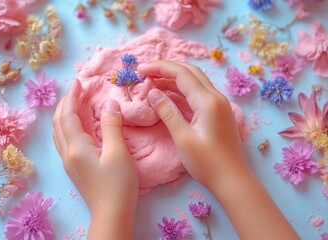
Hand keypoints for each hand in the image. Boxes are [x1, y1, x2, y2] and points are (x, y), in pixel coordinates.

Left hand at [53, 79, 137, 238]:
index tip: (78, 81)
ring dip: (64, 114)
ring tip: (74, 102)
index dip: (72, 96)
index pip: (68, 115)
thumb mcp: (118, 153)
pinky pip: (63, 140)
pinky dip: (67, 126)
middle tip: (76, 89)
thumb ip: (112, 126)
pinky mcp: (74, 168)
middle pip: (58, 122)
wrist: (112, 214)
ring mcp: (68, 162)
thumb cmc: (118, 185)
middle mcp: (67, 153)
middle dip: (65, 102)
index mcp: (76, 148)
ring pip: (58, 132)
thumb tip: (110, 103)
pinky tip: (76, 125)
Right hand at [138, 61, 247, 189]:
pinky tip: (169, 94)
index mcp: (208, 101)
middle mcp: (216, 97)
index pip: (182, 74)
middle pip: (190, 72)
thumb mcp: (183, 138)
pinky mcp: (218, 111)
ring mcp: (219, 104)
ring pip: (195, 81)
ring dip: (174, 78)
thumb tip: (152, 92)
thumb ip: (167, 112)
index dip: (160, 68)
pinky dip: (182, 89)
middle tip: (146, 72)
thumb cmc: (207, 163)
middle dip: (167, 68)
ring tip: (153, 81)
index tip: (141, 69)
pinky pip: (198, 92)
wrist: (233, 179)